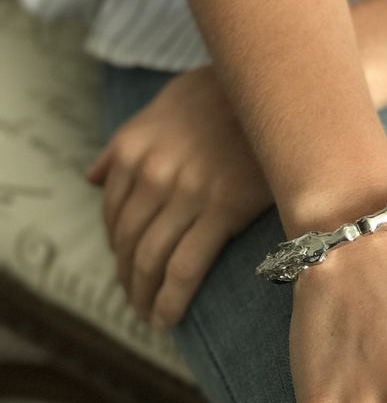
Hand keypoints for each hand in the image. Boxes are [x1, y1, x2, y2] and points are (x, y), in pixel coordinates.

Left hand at [86, 67, 271, 327]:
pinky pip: (185, 267)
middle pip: (128, 241)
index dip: (117, 247)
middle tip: (135, 300)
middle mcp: (151, 171)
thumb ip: (125, 141)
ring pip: (150, 259)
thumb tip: (91, 176)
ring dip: (143, 294)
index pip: (112, 212)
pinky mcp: (222, 209)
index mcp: (133, 147)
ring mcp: (185, 192)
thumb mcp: (164, 102)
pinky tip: (166, 318)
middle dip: (127, 278)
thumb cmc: (226, 92)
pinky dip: (169, 299)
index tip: (127, 266)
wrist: (279, 84)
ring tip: (149, 315)